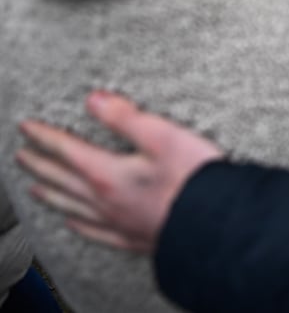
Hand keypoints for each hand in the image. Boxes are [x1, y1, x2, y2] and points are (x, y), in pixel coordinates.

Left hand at [16, 90, 223, 252]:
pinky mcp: (133, 237)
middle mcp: (105, 200)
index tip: (27, 128)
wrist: (216, 223)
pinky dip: (79, 224)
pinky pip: (95, 232)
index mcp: (108, 173)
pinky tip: (74, 223)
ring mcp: (118, 222)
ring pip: (73, 207)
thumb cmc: (193, 178)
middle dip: (41, 165)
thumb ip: (125, 117)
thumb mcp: (162, 135)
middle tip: (22, 155)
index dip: (46, 137)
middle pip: (63, 180)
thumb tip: (94, 100)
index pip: (68, 151)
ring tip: (36, 189)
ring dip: (52, 194)